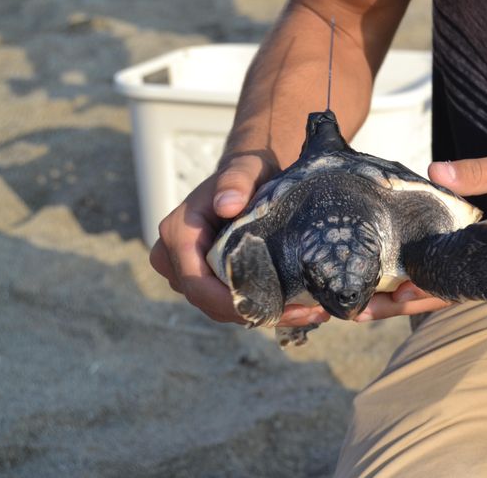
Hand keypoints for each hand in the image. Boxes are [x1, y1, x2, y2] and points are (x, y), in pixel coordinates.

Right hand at [149, 151, 329, 327]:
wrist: (248, 179)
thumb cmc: (246, 172)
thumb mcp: (246, 170)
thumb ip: (235, 182)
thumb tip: (227, 205)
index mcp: (178, 234)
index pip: (196, 283)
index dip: (229, 303)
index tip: (272, 308)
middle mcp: (175, 258)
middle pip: (210, 303)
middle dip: (257, 313)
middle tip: (307, 313)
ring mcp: (191, 273)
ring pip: (223, 310)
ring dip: (266, 315)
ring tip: (312, 313)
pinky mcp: (209, 282)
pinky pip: (232, 305)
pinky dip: (265, 309)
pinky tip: (302, 310)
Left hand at [355, 146, 486, 322]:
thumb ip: (482, 171)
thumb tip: (433, 171)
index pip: (458, 264)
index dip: (423, 278)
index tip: (389, 288)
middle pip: (446, 292)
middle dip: (402, 303)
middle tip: (359, 312)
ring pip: (448, 296)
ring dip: (408, 303)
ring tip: (367, 310)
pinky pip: (457, 288)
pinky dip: (426, 292)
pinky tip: (397, 292)